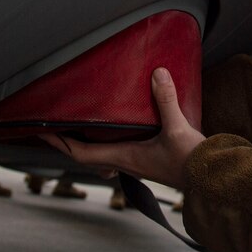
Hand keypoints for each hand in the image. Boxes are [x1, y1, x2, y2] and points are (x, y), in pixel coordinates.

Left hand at [41, 67, 205, 189]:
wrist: (209, 178)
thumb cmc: (190, 160)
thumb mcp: (177, 128)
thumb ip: (166, 100)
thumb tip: (157, 73)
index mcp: (124, 156)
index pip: (81, 153)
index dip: (60, 142)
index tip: (43, 131)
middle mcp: (126, 162)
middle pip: (86, 155)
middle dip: (67, 142)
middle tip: (53, 127)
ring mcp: (137, 163)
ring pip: (102, 155)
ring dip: (86, 144)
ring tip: (79, 128)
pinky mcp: (149, 160)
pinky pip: (118, 152)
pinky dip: (108, 143)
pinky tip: (117, 131)